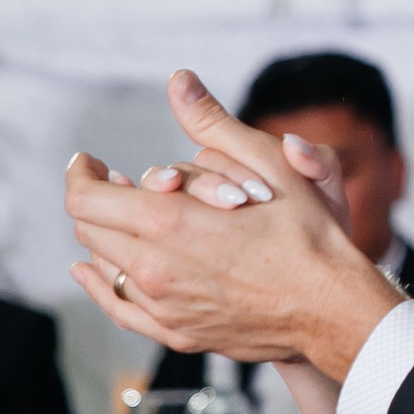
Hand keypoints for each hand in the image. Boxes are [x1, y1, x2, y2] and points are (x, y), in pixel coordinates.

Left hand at [66, 72, 392, 380]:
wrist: (332, 309)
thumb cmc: (308, 234)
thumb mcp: (267, 164)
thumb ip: (214, 121)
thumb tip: (179, 80)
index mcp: (168, 223)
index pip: (86, 198)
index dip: (81, 173)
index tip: (90, 161)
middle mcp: (153, 269)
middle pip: (90, 230)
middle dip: (96, 200)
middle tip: (114, 182)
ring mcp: (162, 307)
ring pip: (102, 267)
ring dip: (104, 237)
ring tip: (124, 219)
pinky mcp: (175, 332)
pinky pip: (117, 308)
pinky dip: (101, 284)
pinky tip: (96, 272)